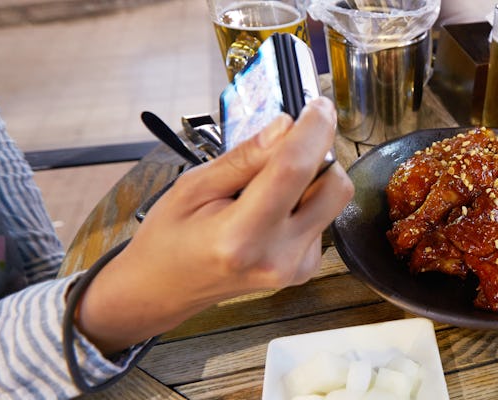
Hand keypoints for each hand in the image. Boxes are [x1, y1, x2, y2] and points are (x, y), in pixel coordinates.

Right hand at [76, 97, 353, 353]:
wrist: (164, 288)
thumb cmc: (169, 237)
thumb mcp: (192, 187)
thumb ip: (244, 158)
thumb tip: (285, 126)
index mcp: (241, 236)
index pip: (294, 170)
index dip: (313, 130)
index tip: (319, 105)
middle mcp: (278, 256)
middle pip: (333, 185)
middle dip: (318, 154)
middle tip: (286, 142)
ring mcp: (296, 267)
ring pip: (333, 200)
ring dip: (312, 178)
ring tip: (266, 184)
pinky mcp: (306, 269)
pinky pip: (324, 217)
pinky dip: (306, 201)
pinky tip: (271, 209)